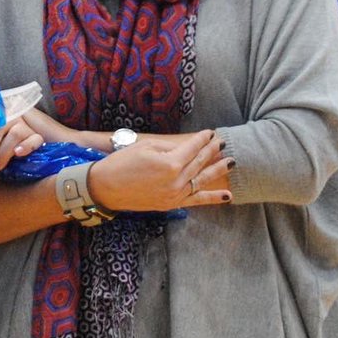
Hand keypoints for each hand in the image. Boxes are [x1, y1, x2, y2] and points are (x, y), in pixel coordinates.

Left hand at [0, 106, 97, 176]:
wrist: (61, 151)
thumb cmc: (27, 151)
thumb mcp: (6, 146)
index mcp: (6, 116)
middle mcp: (17, 115)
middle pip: (0, 125)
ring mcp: (30, 123)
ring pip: (14, 132)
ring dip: (4, 151)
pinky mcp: (42, 133)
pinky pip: (32, 138)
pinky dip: (25, 146)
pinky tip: (18, 154)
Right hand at [90, 129, 231, 213]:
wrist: (106, 187)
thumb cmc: (122, 163)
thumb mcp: (145, 147)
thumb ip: (169, 148)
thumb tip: (185, 148)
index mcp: (170, 163)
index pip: (192, 148)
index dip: (202, 139)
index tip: (210, 133)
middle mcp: (176, 180)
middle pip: (199, 162)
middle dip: (212, 151)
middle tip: (223, 142)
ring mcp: (176, 194)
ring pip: (202, 180)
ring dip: (218, 170)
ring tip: (232, 162)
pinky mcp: (172, 204)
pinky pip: (197, 200)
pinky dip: (213, 198)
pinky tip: (227, 195)